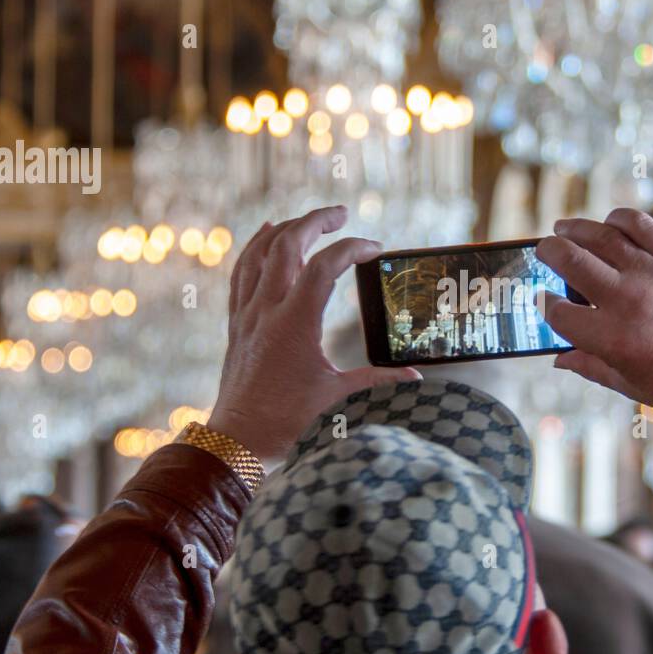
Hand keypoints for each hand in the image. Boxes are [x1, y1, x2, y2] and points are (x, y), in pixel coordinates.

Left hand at [208, 206, 419, 459]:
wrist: (238, 439)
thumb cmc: (287, 421)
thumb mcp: (337, 399)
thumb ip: (378, 382)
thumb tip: (416, 377)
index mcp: (294, 324)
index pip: (323, 267)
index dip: (351, 249)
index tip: (374, 249)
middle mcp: (266, 311)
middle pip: (287, 246)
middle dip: (315, 222)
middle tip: (341, 214)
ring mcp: (247, 314)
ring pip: (260, 254)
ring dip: (286, 229)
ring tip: (310, 220)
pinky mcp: (236, 323)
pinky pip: (241, 272)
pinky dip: (256, 247)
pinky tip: (266, 234)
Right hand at [535, 208, 652, 413]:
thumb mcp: (629, 385)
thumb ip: (590, 367)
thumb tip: (559, 359)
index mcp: (611, 339)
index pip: (558, 312)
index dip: (546, 306)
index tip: (547, 302)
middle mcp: (627, 301)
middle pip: (571, 261)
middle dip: (548, 252)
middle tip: (543, 250)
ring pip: (601, 236)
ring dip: (574, 229)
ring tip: (563, 229)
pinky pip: (641, 225)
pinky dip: (619, 219)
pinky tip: (608, 224)